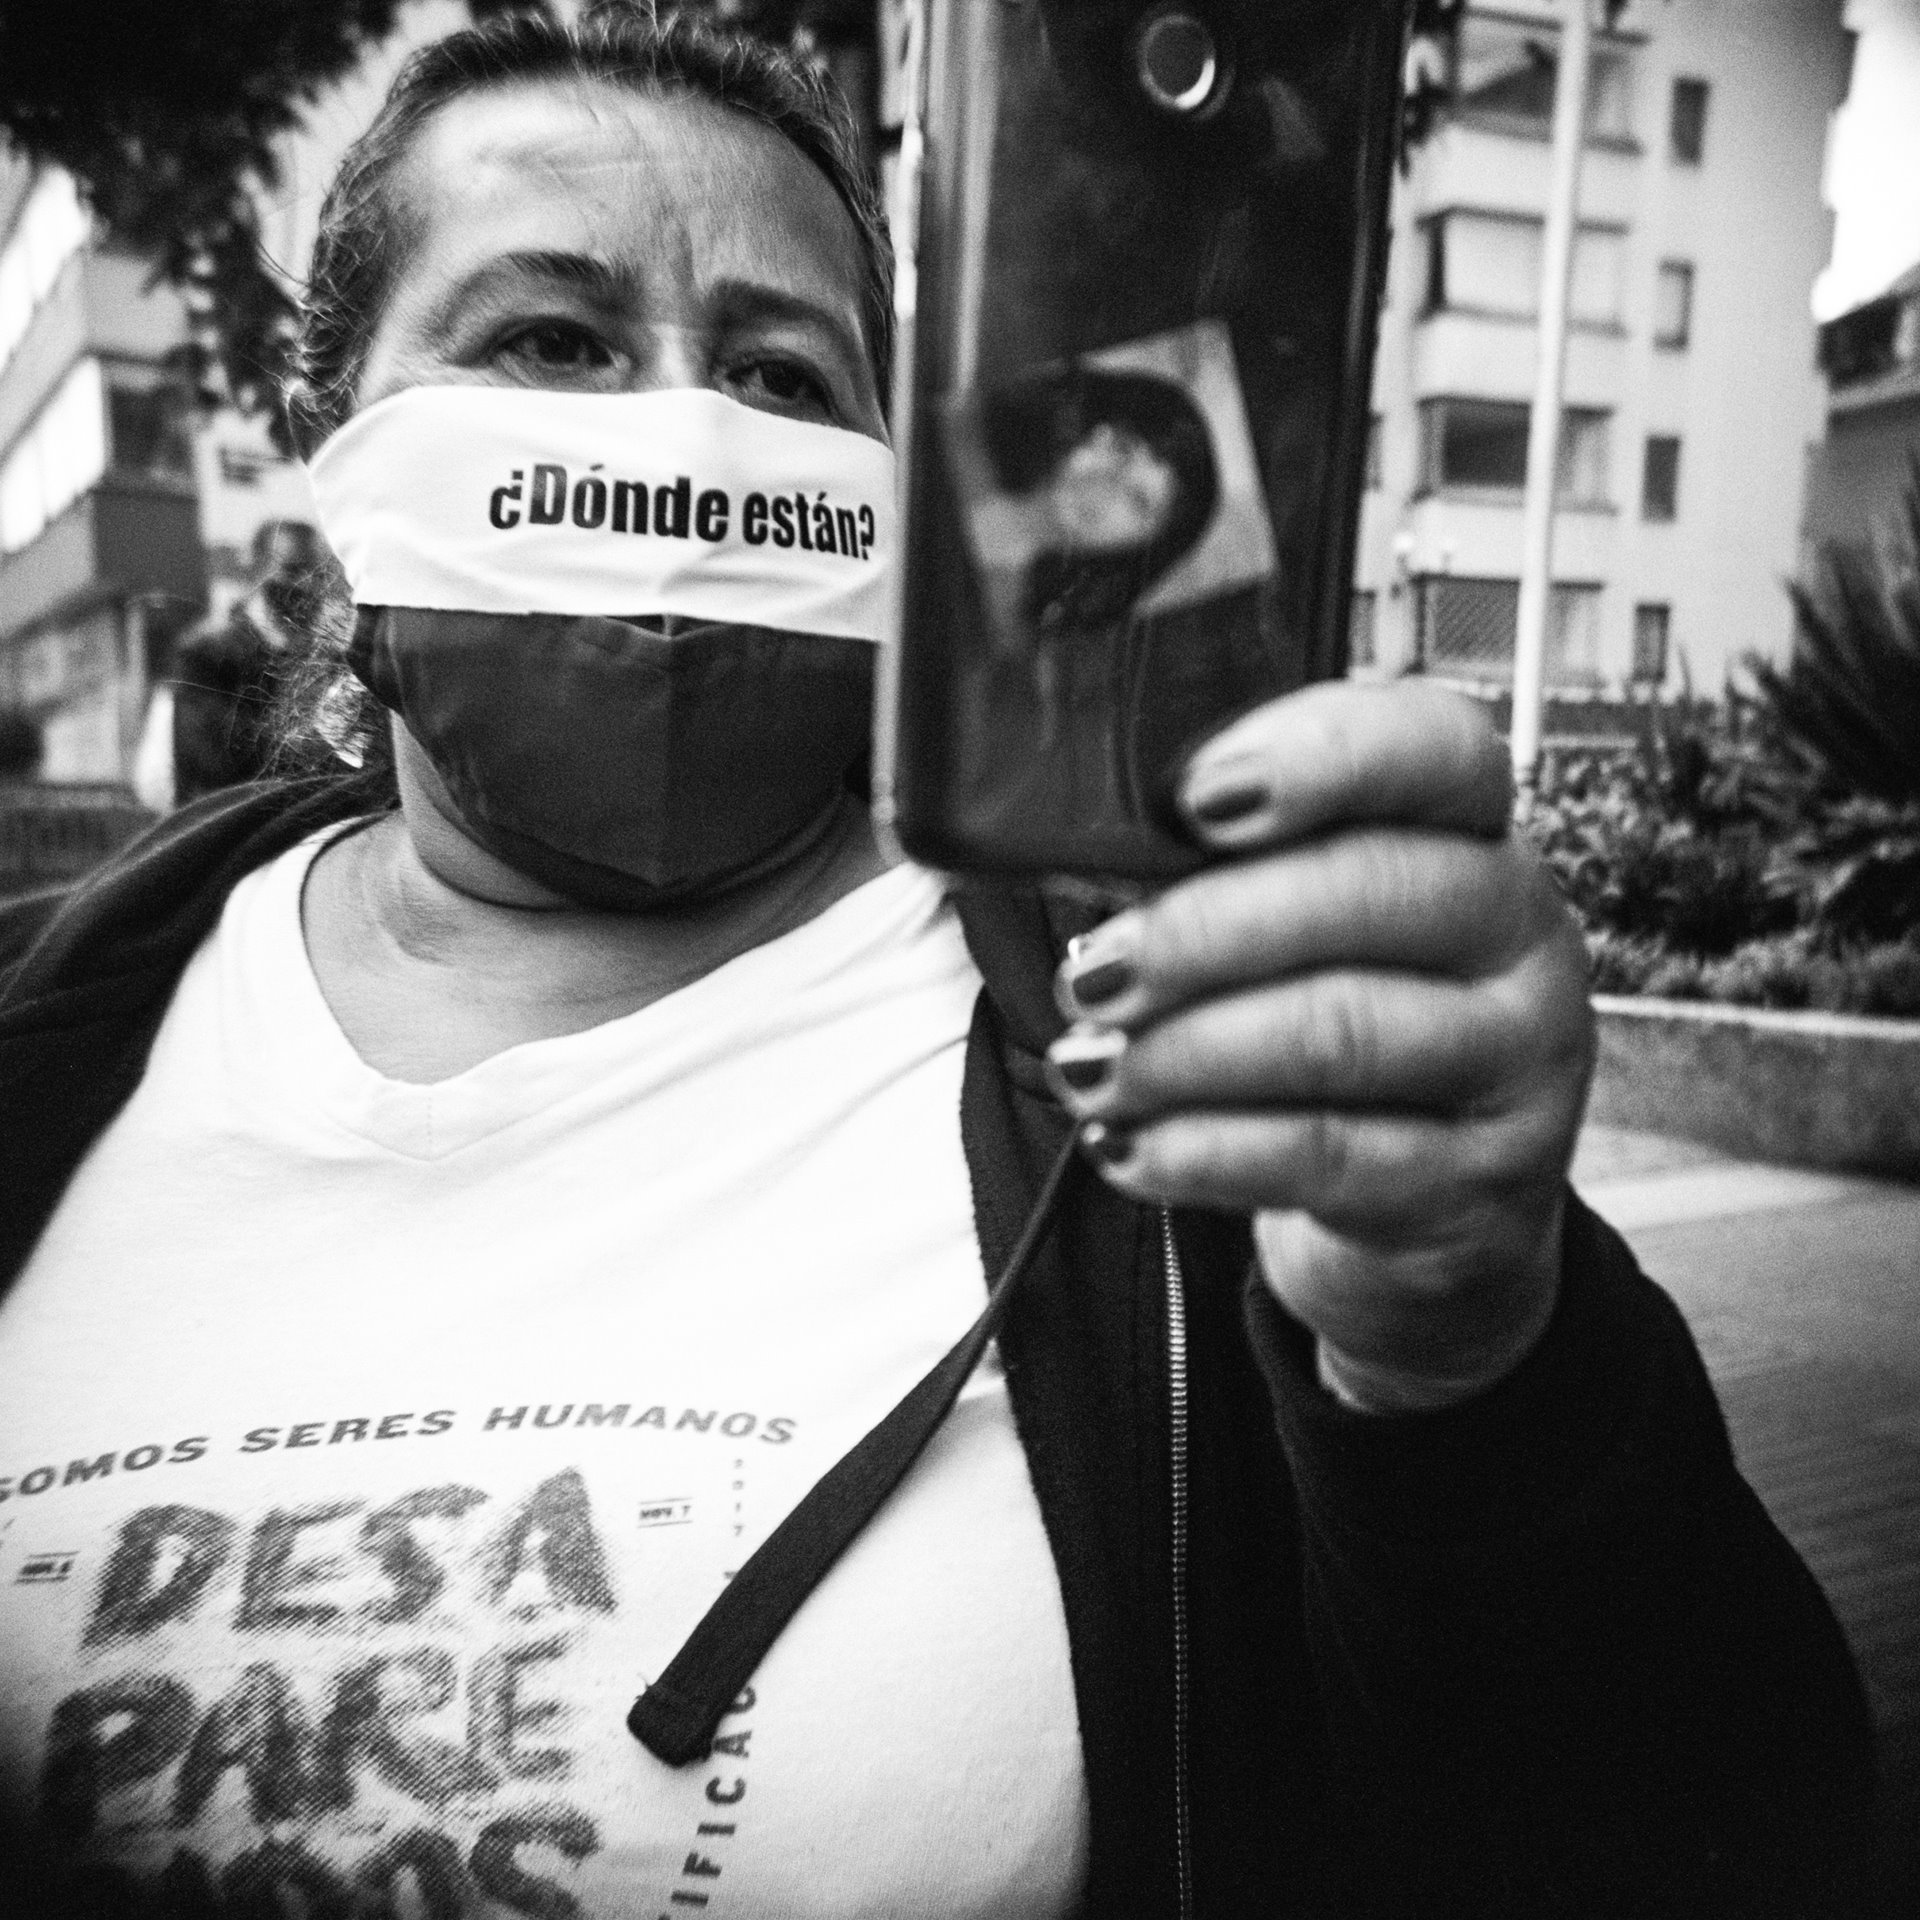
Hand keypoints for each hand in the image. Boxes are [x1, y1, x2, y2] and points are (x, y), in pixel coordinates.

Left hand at [1044, 681, 1594, 1413]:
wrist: (1432, 1208)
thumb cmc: (1333, 1024)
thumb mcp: (1301, 930)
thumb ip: (1226, 872)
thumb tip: (1085, 857)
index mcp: (1471, 830)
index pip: (1435, 747)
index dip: (1319, 755)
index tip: (1197, 798)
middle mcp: (1519, 930)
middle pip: (1370, 892)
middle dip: (1204, 932)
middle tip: (1095, 973)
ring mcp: (1518, 1061)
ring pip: (1340, 1031)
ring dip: (1184, 1051)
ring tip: (1089, 1068)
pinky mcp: (1478, 1181)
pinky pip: (1324, 1152)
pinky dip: (1201, 1149)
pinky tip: (1126, 1145)